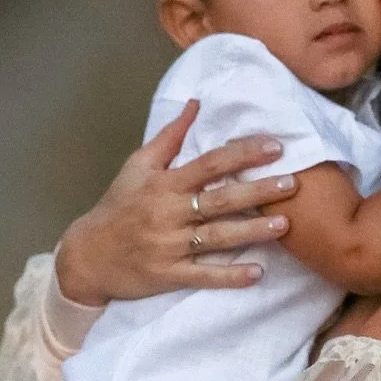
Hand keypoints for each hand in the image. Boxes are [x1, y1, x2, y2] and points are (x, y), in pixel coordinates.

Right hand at [55, 100, 296, 305]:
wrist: (87, 255)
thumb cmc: (118, 206)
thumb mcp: (137, 166)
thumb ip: (169, 137)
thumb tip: (195, 104)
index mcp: (164, 184)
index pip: (209, 164)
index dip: (242, 154)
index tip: (275, 146)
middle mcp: (168, 213)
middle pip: (219, 200)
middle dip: (258, 192)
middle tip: (293, 185)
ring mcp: (169, 246)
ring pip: (217, 238)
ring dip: (252, 232)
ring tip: (284, 226)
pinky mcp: (169, 275)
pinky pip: (204, 275)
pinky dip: (229, 276)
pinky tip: (256, 273)